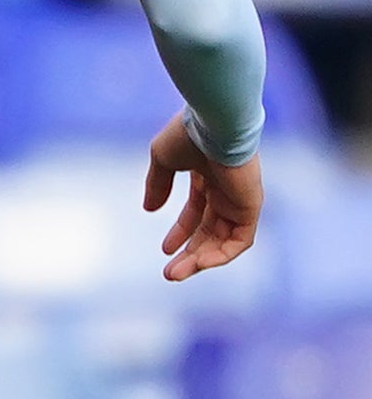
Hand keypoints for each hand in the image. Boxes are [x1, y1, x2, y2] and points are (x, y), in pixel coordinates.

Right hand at [144, 114, 262, 281]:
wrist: (215, 124)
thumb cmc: (188, 135)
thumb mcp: (163, 160)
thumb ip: (157, 184)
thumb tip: (149, 209)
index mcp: (208, 177)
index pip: (196, 211)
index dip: (180, 231)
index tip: (164, 248)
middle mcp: (226, 192)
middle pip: (210, 231)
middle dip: (190, 253)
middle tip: (170, 273)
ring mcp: (240, 200)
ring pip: (223, 241)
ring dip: (201, 260)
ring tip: (177, 274)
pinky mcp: (250, 208)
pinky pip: (239, 241)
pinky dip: (221, 255)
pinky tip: (199, 263)